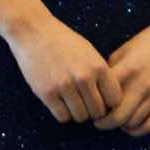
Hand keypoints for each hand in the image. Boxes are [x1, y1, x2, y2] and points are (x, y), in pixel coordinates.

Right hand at [6, 14, 122, 123]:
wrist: (34, 32)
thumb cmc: (64, 42)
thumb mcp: (90, 53)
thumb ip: (101, 73)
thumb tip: (110, 100)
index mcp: (99, 67)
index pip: (115, 99)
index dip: (109, 103)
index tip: (102, 101)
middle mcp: (84, 78)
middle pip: (98, 111)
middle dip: (93, 111)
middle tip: (86, 104)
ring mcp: (65, 86)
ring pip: (80, 117)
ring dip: (78, 113)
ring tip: (73, 103)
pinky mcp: (47, 93)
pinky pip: (62, 117)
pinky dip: (63, 114)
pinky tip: (61, 104)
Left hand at [93, 17, 149, 136]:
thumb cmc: (146, 43)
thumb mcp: (123, 52)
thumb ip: (109, 73)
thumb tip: (94, 95)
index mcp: (128, 70)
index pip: (103, 98)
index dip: (94, 107)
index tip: (91, 107)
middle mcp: (143, 84)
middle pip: (117, 117)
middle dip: (103, 123)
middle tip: (99, 121)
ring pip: (133, 123)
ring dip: (121, 126)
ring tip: (117, 119)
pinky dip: (137, 130)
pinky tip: (131, 124)